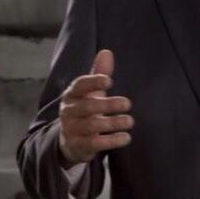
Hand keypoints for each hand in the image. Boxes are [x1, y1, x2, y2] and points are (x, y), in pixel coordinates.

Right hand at [58, 49, 133, 167]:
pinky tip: (126, 137)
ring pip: (92, 126)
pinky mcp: (78, 146)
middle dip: (108, 104)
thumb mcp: (90, 92)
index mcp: (71, 95)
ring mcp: (72, 130)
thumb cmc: (85, 110)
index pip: (79, 86)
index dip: (93, 82)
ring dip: (113, 123)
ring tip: (130, 121)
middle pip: (88, 106)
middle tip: (127, 103)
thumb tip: (107, 52)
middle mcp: (69, 111)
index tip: (109, 81)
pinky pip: (95, 143)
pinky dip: (111, 141)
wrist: (69, 141)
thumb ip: (99, 74)